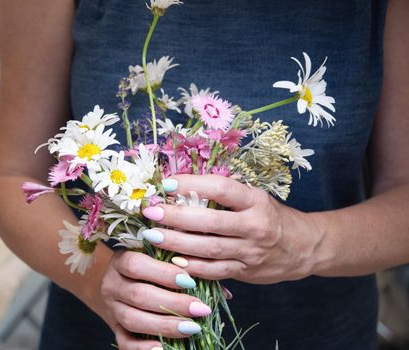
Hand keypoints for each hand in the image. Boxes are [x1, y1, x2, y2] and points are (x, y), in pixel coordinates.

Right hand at [100, 250, 211, 348]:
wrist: (114, 284)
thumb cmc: (147, 269)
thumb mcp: (160, 261)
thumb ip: (187, 269)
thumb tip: (224, 293)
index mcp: (121, 261)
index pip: (137, 265)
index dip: (163, 273)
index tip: (191, 281)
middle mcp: (112, 284)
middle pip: (138, 295)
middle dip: (173, 304)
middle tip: (201, 310)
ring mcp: (111, 308)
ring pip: (133, 320)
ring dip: (165, 326)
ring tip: (193, 329)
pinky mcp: (114, 329)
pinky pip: (125, 342)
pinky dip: (144, 348)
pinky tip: (164, 348)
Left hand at [141, 174, 323, 283]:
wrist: (305, 247)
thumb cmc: (272, 217)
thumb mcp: (256, 198)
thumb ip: (226, 195)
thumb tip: (183, 185)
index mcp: (256, 201)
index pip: (221, 189)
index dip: (192, 184)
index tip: (167, 183)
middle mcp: (255, 226)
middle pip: (210, 222)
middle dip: (176, 217)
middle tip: (150, 212)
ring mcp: (251, 252)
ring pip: (209, 249)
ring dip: (177, 243)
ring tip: (152, 236)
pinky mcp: (246, 271)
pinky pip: (214, 270)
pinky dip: (192, 267)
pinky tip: (171, 261)